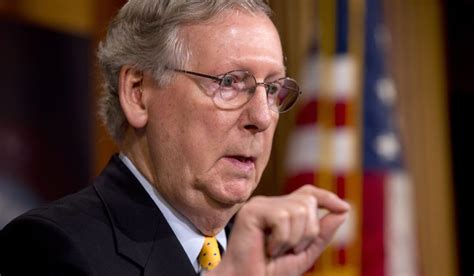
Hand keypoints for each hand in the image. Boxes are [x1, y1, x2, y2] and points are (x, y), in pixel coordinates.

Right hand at [208, 184, 349, 275]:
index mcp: (281, 210)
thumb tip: (344, 210)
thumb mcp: (304, 252)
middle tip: (289, 250)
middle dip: (308, 232)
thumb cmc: (270, 271)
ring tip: (276, 251)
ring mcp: (260, 205)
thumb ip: (322, 233)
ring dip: (294, 239)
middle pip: (308, 202)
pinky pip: (283, 217)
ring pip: (298, 210)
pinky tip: (267, 248)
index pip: (308, 193)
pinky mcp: (251, 211)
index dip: (327, 197)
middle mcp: (270, 203)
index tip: (344, 207)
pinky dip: (281, 239)